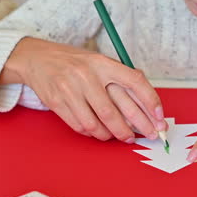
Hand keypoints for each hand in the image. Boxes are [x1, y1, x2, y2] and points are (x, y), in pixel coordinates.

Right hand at [0, 37, 166, 141]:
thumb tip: (147, 106)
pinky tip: (100, 132)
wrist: (37, 59)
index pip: (135, 82)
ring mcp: (70, 90)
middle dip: (138, 127)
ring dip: (113, 135)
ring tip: (122, 136)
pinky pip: (81, 126)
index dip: (151, 102)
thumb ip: (121, 79)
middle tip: (149, 135)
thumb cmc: (75, 63)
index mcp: (102, 63)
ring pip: (97, 124)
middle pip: (117, 110)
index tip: (160, 118)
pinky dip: (94, 133)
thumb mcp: (99, 62)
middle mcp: (87, 75)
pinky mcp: (57, 103)